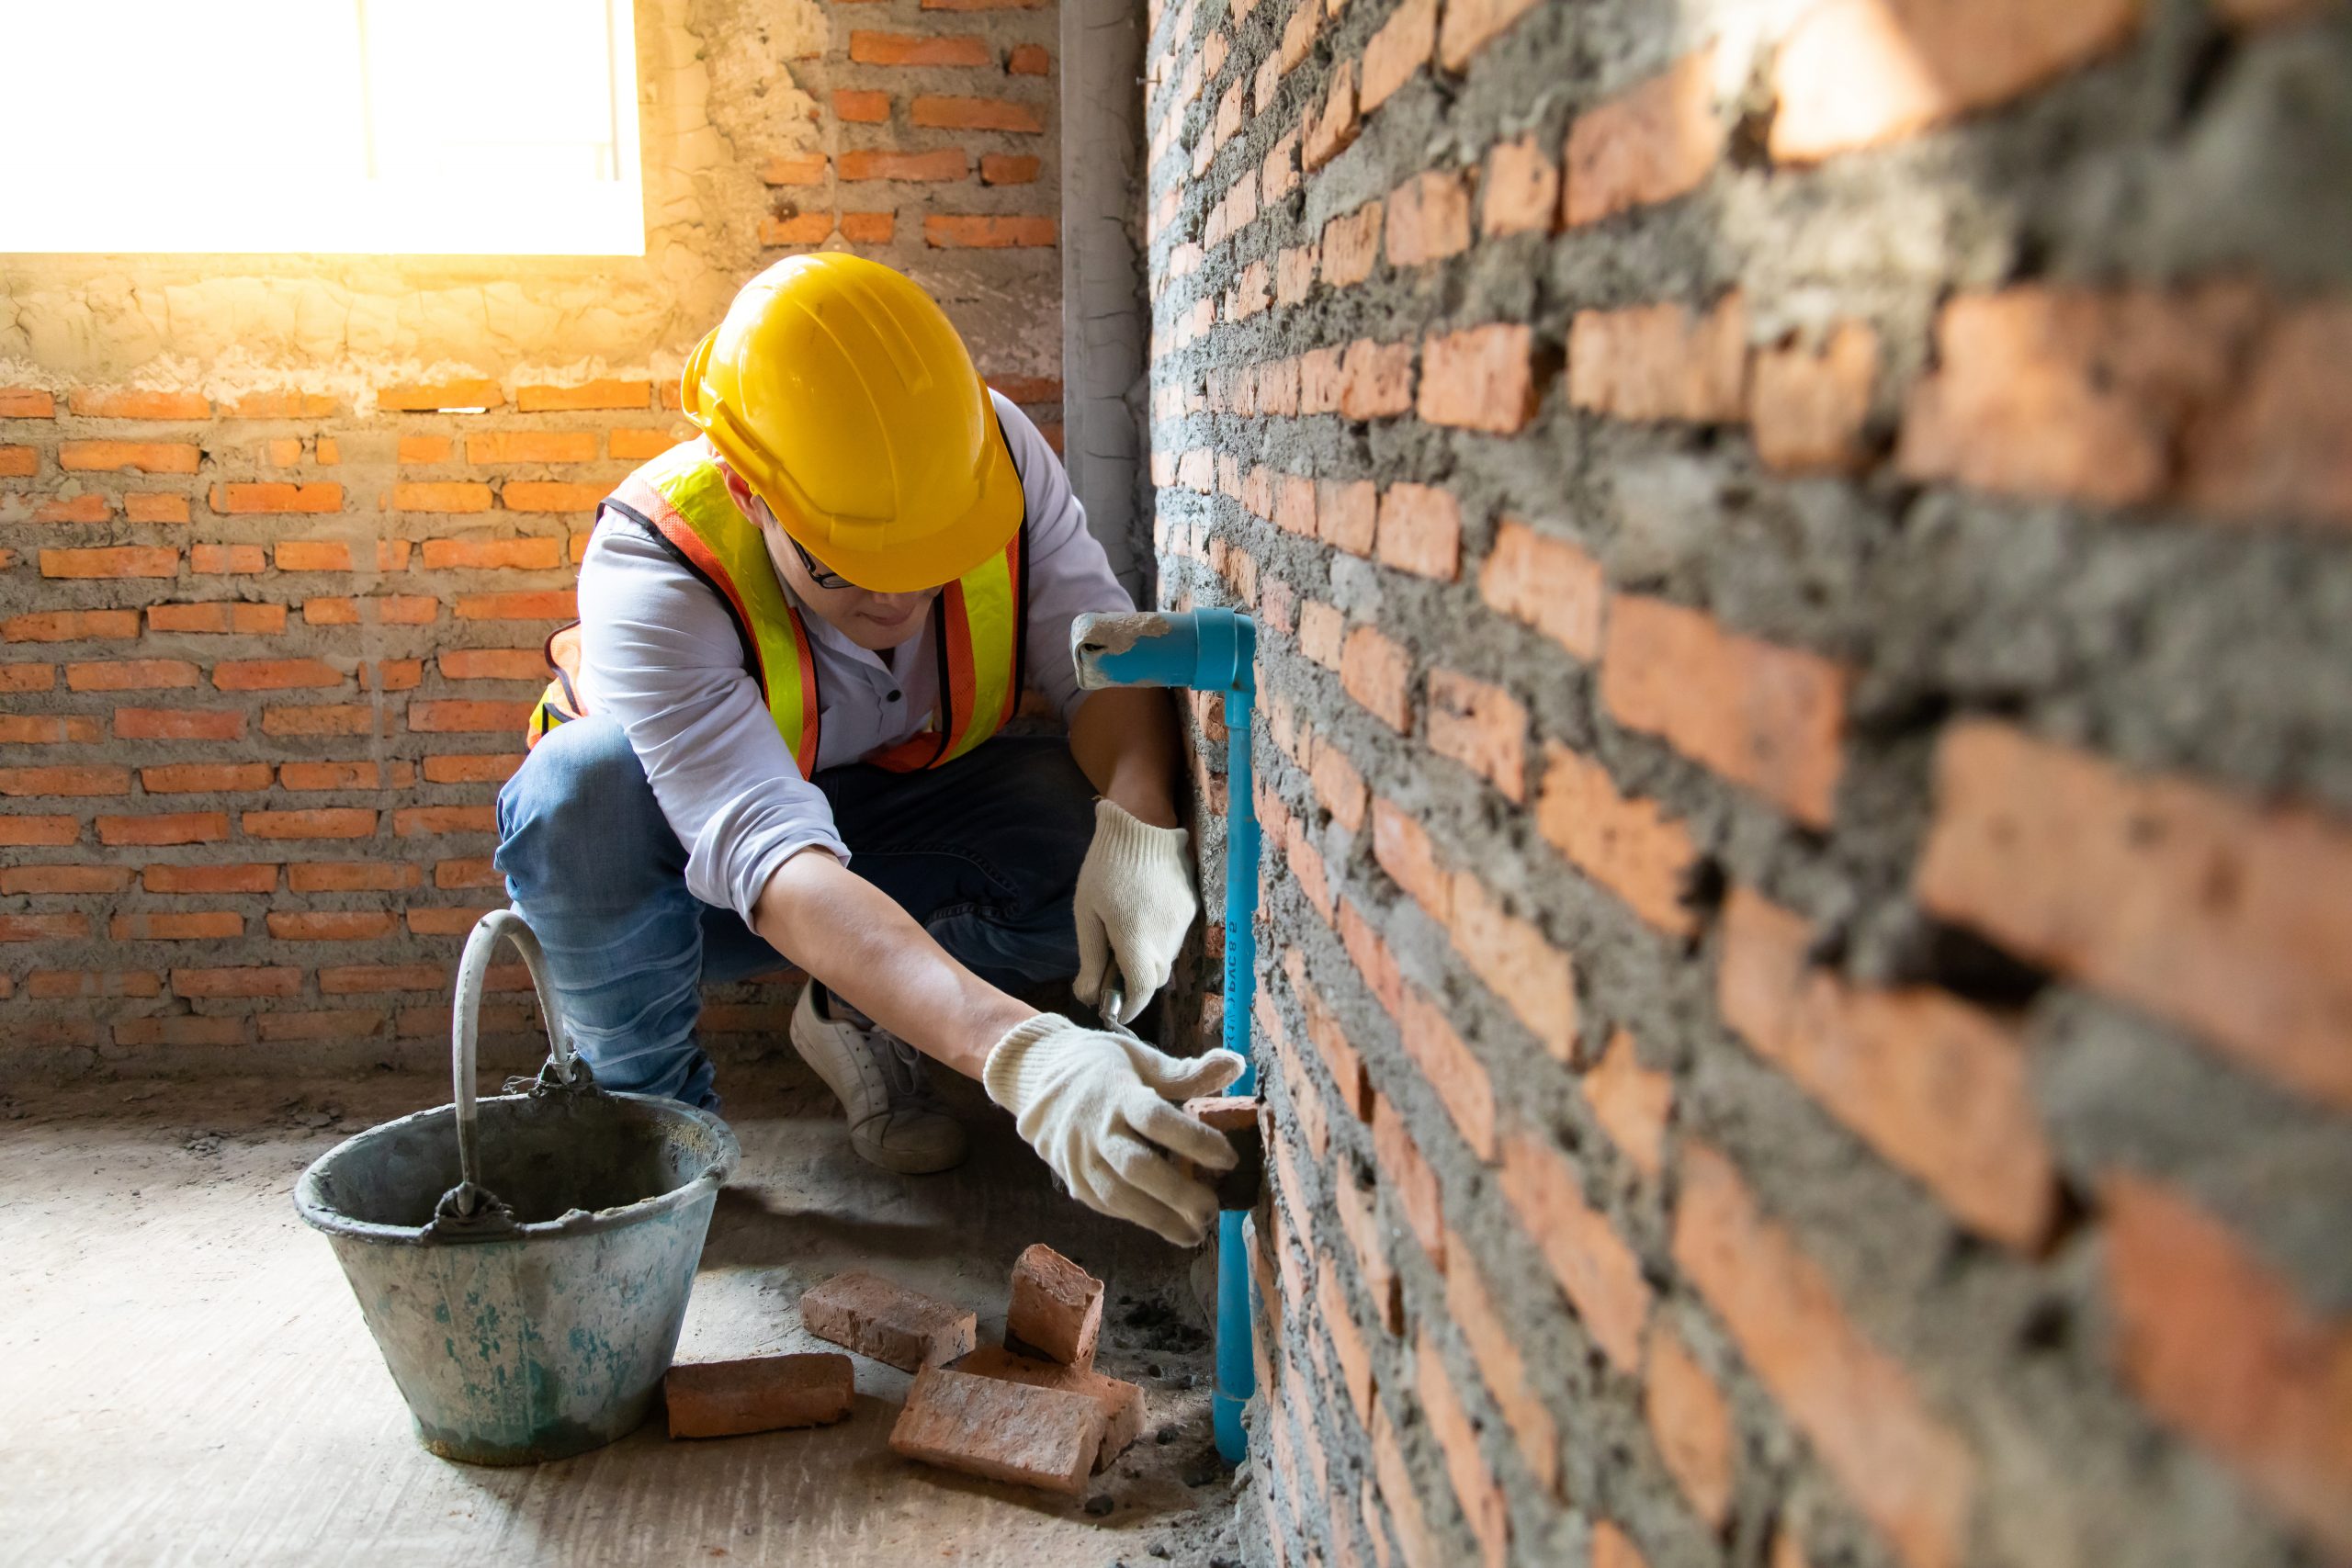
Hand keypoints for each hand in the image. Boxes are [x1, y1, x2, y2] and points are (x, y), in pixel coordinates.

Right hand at [983, 1014, 1244, 1245]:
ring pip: (1118, 1196)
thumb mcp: (1141, 1058)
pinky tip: (1167, 1225)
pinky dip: (1138, 1218)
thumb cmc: (1100, 1066)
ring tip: (1196, 1232)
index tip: (1229, 1158)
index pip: (1157, 1119)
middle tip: (1213, 1209)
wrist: (1036, 1077)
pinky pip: (1106, 1205)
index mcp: (1117, 1092)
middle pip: (1137, 1167)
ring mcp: (1079, 1158)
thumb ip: (1187, 1072)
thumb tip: (1237, 1064)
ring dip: (1159, 1219)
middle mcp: (1095, 1128)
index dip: (1194, 1140)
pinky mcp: (1071, 1179)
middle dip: (1178, 1194)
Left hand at [1072, 799, 1197, 1023]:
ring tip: (1127, 935)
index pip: (1142, 990)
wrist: (1142, 823)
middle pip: (1156, 977)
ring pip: (1167, 958)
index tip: (1116, 1009)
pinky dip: (1160, 939)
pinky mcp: (1193, 907)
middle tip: (1114, 969)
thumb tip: (1089, 996)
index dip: (1130, 1006)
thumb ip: (1090, 957)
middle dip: (1137, 982)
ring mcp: (1183, 921)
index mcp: (1136, 936)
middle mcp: (1166, 935)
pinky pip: (1176, 937)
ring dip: (1149, 959)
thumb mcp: (1086, 912)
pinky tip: (1143, 916)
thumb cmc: (1105, 867)